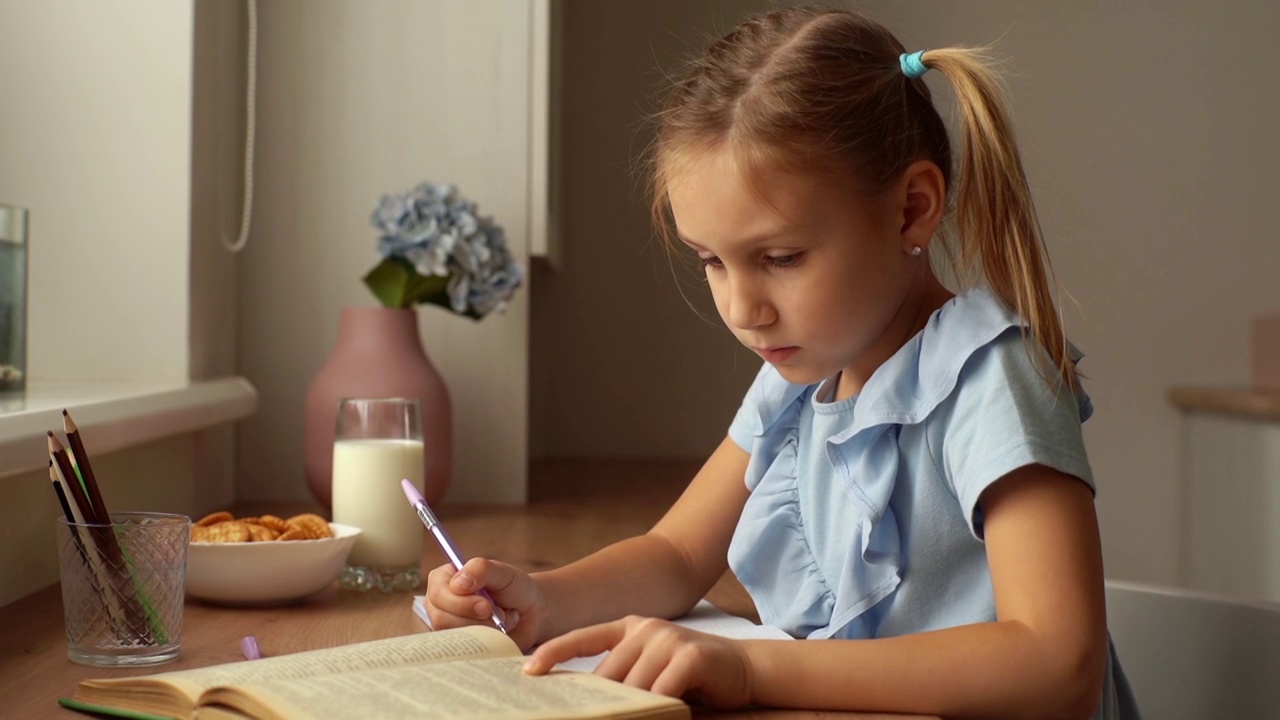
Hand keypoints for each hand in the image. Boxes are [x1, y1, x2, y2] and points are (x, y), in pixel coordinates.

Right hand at [423, 558, 543, 649]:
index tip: (486, 606)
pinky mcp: (458, 645)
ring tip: (501, 619)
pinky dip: (485, 642)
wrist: (530, 612)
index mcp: (442, 579)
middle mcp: (438, 604)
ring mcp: (447, 626)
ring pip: (453, 636)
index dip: (460, 603)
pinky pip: (463, 651)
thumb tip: (457, 585)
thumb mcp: (501, 572)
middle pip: (441, 619)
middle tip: (498, 613)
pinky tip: (498, 632)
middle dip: (474, 619)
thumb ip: (480, 570)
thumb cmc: (513, 587)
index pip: (438, 595)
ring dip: (484, 629)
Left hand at [523, 616, 753, 709]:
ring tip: (639, 716)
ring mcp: (668, 639)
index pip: (584, 637)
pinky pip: (661, 693)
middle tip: (588, 718)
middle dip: (599, 704)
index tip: (528, 670)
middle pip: (608, 674)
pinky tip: (662, 716)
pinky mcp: (690, 656)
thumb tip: (590, 701)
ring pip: (633, 687)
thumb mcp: (652, 670)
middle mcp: (647, 628)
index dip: (554, 652)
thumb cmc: (693, 675)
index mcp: (631, 627)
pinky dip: (657, 711)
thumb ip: (625, 676)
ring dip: (632, 711)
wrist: (744, 668)